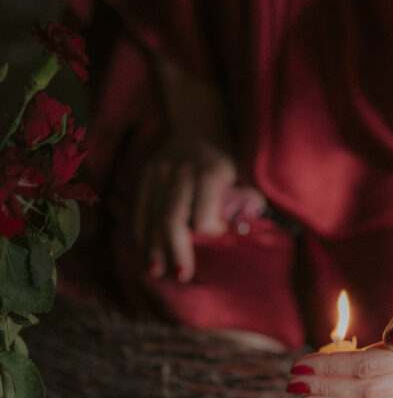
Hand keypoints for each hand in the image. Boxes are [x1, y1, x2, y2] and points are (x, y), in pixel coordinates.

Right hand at [134, 136, 265, 280]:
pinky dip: (140, 230)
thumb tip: (248, 227)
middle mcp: (180, 172)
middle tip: (180, 275)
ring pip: (151, 215)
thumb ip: (248, 198)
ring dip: (152, 246)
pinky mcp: (145, 173)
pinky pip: (138, 206)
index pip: (202, 213)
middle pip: (171, 218)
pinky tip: (145, 250)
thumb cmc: (226, 155)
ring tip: (156, 271)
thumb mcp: (244, 171)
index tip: (219, 233)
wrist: (196, 121)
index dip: (210, 229)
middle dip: (175, 250)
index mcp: (209, 172)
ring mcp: (159, 172)